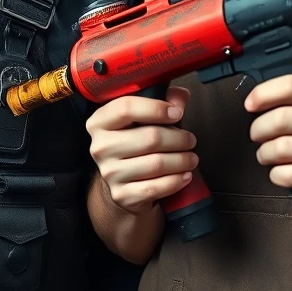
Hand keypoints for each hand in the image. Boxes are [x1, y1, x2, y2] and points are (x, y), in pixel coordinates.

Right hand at [86, 87, 197, 213]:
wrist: (122, 182)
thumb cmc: (135, 143)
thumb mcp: (143, 119)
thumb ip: (162, 101)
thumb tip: (180, 96)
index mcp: (100, 122)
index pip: (126, 108)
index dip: (156, 109)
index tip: (177, 113)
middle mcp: (100, 147)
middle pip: (149, 138)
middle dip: (178, 138)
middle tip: (190, 140)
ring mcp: (109, 172)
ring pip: (156, 164)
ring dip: (182, 160)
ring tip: (191, 158)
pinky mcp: (121, 194)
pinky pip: (155, 187)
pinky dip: (175, 181)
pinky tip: (185, 175)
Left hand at [245, 19, 291, 204]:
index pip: (291, 86)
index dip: (262, 93)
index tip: (251, 102)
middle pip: (279, 120)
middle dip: (258, 128)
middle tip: (257, 130)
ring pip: (279, 149)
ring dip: (264, 151)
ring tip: (266, 150)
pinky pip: (288, 175)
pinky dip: (276, 173)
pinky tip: (281, 168)